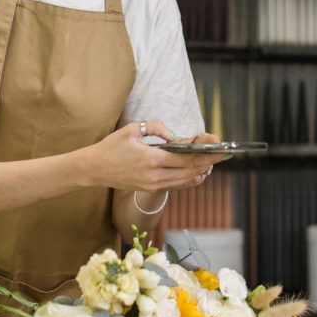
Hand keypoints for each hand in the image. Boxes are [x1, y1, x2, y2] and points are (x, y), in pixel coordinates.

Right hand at [87, 120, 224, 192]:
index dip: (207, 155)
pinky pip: (176, 186)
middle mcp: (155, 175)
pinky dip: (189, 179)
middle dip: (208, 163)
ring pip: (185, 182)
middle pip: (190, 172)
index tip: (220, 149)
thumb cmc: (111, 146)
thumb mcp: (132, 129)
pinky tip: (196, 172)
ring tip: (211, 162)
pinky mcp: (150, 189)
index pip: (187, 159)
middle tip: (222, 155)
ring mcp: (153, 185)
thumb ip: (156, 127)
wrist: (94, 168)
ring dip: (200, 172)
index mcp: (152, 159)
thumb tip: (174, 135)